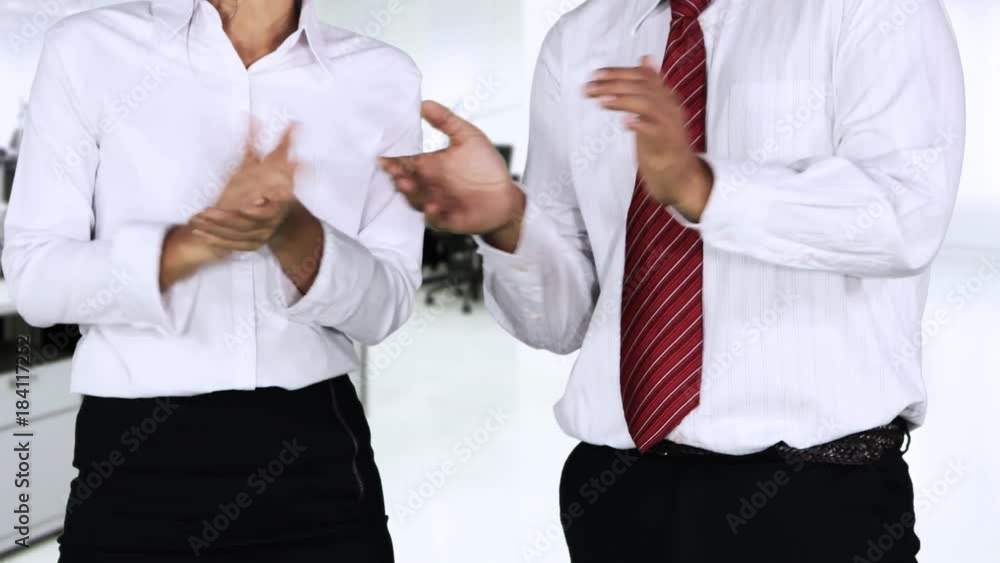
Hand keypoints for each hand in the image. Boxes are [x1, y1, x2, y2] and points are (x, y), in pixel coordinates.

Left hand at [193, 122, 300, 252]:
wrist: (282, 213)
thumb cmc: (278, 184)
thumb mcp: (279, 165)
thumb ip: (284, 146)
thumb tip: (293, 123)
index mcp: (279, 205)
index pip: (268, 211)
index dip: (255, 210)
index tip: (242, 205)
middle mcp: (271, 223)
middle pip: (246, 224)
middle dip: (225, 219)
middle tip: (204, 213)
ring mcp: (260, 235)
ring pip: (236, 236)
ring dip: (215, 229)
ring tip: (196, 221)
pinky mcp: (248, 244)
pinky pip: (230, 245)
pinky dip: (214, 240)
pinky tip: (198, 234)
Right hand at [380, 101, 524, 248]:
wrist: (506, 196)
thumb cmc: (486, 167)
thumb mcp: (468, 137)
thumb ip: (446, 121)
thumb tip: (424, 103)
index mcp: (431, 165)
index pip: (406, 162)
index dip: (394, 160)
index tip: (384, 155)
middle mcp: (430, 185)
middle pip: (406, 181)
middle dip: (398, 176)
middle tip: (394, 171)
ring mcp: (436, 203)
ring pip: (416, 200)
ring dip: (410, 194)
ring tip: (407, 184)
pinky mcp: (448, 219)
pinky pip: (435, 219)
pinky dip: (432, 213)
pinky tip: (433, 205)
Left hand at [584, 56, 712, 220]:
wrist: (679, 173)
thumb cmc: (662, 140)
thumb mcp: (654, 110)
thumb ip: (647, 87)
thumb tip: (645, 58)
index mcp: (666, 97)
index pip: (643, 76)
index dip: (619, 73)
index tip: (596, 74)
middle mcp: (670, 107)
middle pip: (643, 87)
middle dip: (614, 84)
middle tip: (590, 88)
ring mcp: (670, 126)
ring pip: (647, 104)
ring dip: (622, 100)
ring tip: (601, 101)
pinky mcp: (668, 145)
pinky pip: (655, 131)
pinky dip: (640, 125)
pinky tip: (625, 123)